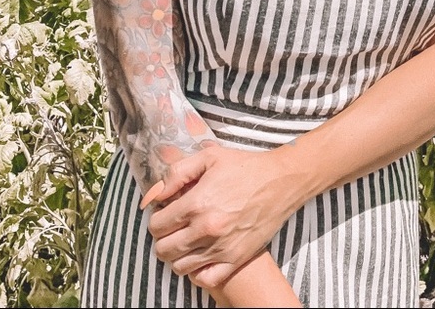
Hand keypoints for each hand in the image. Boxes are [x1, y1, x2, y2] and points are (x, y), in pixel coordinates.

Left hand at [142, 142, 295, 282]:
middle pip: (163, 249)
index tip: (166, 212)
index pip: (156, 225)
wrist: (282, 180)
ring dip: (177, 254)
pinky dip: (197, 270)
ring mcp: (222, 247)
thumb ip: (176, 173)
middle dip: (163, 237)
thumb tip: (153, 194)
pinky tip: (201, 255)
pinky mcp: (236, 258)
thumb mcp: (209, 157)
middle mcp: (207, 228)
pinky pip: (204, 278)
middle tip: (174, 226)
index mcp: (197, 203)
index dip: (156, 218)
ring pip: (179, 266)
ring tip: (186, 239)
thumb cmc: (245, 166)